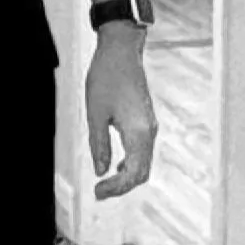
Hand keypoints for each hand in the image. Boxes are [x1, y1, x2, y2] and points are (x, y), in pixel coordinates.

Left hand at [86, 33, 157, 200]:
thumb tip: (100, 171)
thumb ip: (98, 144)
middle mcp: (149, 132)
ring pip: (143, 163)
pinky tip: (114, 167)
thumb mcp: (95, 114)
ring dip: (126, 177)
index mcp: (139, 132)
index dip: (116, 188)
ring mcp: (149, 127)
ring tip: (104, 184)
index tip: (97, 192)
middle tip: (98, 193)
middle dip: (121, 187)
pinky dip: (130, 163)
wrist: (121, 51)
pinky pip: (142, 151)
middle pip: (142, 172)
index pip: (133, 173)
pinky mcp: (145, 121)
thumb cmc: (106, 78)